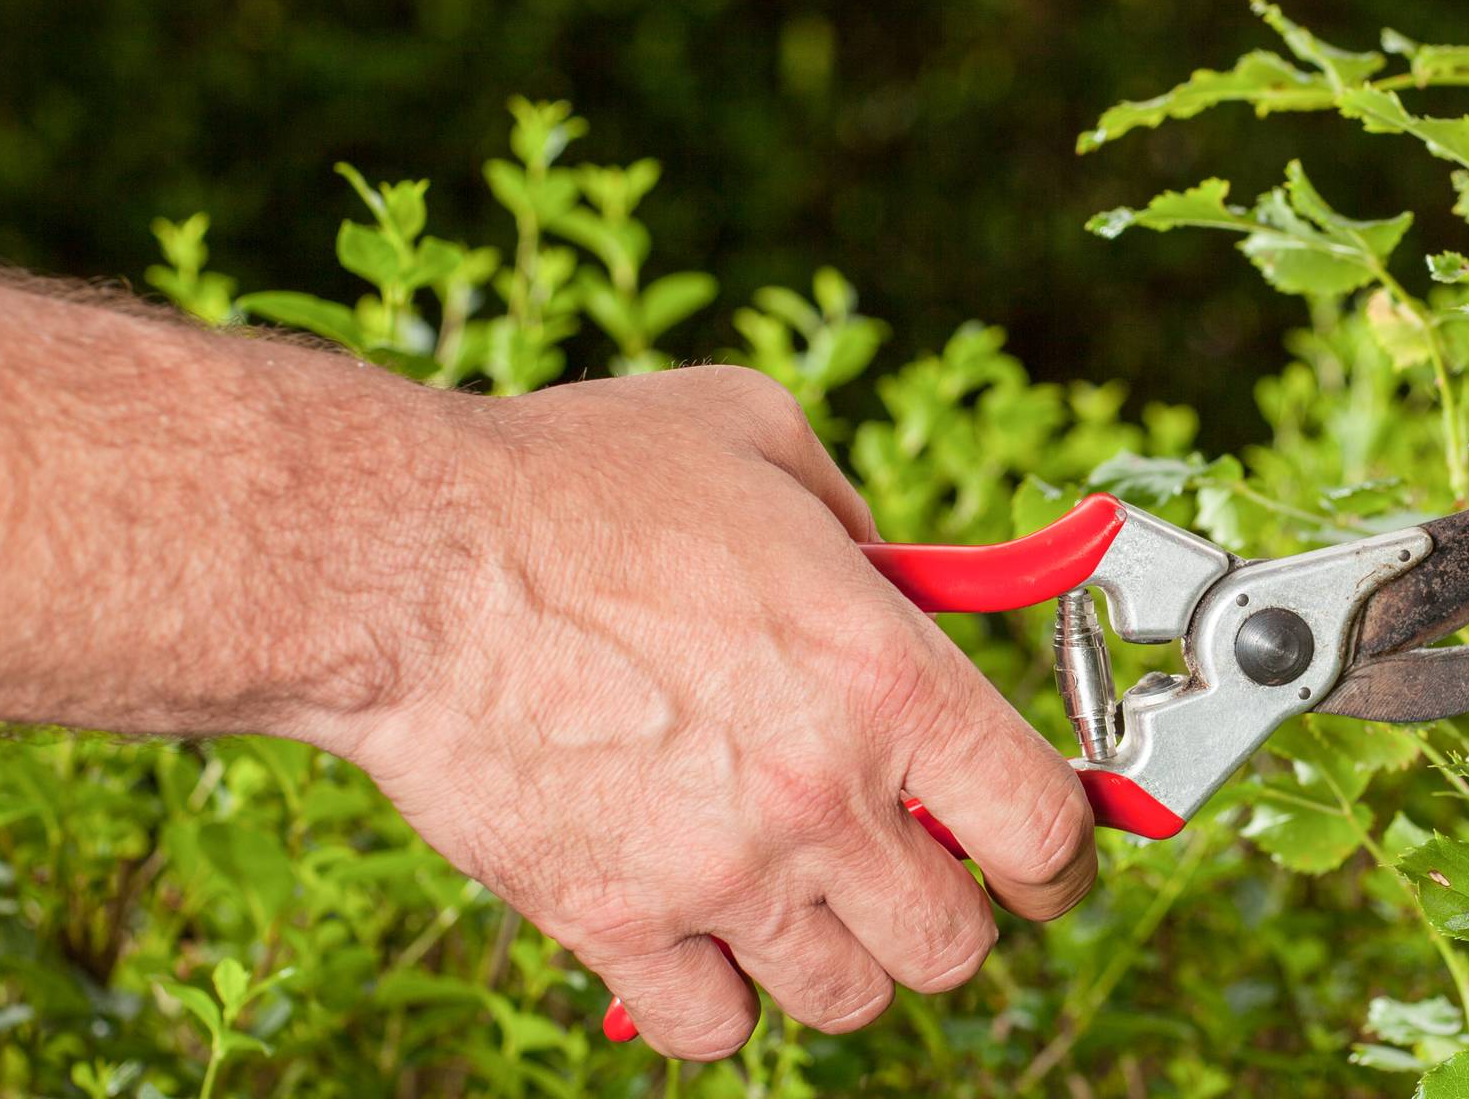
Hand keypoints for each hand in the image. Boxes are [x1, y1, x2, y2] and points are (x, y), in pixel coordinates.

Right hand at [331, 366, 1096, 1058]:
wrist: (407, 558)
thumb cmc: (575, 481)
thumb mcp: (763, 438)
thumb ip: (860, 522)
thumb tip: (894, 578)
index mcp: (887, 679)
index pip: (1044, 830)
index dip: (1061, 857)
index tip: (1041, 855)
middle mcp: (823, 797)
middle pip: (957, 947)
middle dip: (948, 911)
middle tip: (908, 865)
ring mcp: (719, 876)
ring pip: (847, 1000)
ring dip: (839, 955)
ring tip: (798, 890)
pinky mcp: (612, 924)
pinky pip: (716, 1029)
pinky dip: (721, 996)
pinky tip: (700, 924)